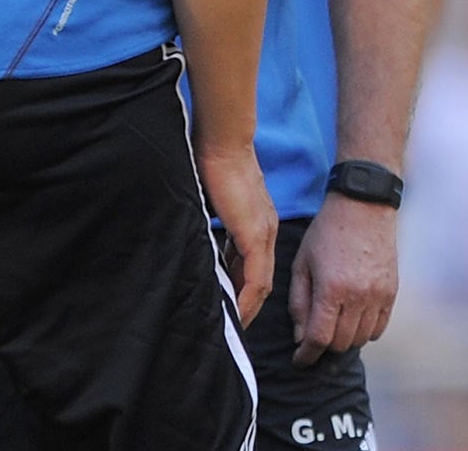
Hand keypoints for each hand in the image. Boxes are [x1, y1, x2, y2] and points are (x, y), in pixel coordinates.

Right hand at [197, 141, 277, 326]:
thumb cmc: (212, 162)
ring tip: (233, 325)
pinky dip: (246, 298)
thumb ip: (214, 223)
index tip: (230, 306)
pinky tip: (236, 313)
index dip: (244, 288)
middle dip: (248, 304)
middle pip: (261, 279)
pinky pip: (255, 277)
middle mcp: (266, 230)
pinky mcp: (254, 234)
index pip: (255, 264)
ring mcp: (263, 233)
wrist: (221, 142)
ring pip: (260, 282)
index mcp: (258, 221)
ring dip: (248, 306)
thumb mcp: (215, 201)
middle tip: (233, 325)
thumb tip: (200, 240)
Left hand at [288, 193, 397, 364]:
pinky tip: (354, 319)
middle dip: (324, 346)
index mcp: (331, 288)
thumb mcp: (302, 262)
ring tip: (334, 325)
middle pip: (341, 343)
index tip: (300, 360)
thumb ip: (299, 302)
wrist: (364, 206)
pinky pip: (379, 328)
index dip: (307, 355)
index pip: (319, 338)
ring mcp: (378, 295)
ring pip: (361, 339)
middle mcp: (358, 296)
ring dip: (345, 339)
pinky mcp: (392, 292)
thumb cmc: (326, 232)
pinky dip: (366, 331)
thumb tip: (301, 337)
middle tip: (314, 337)